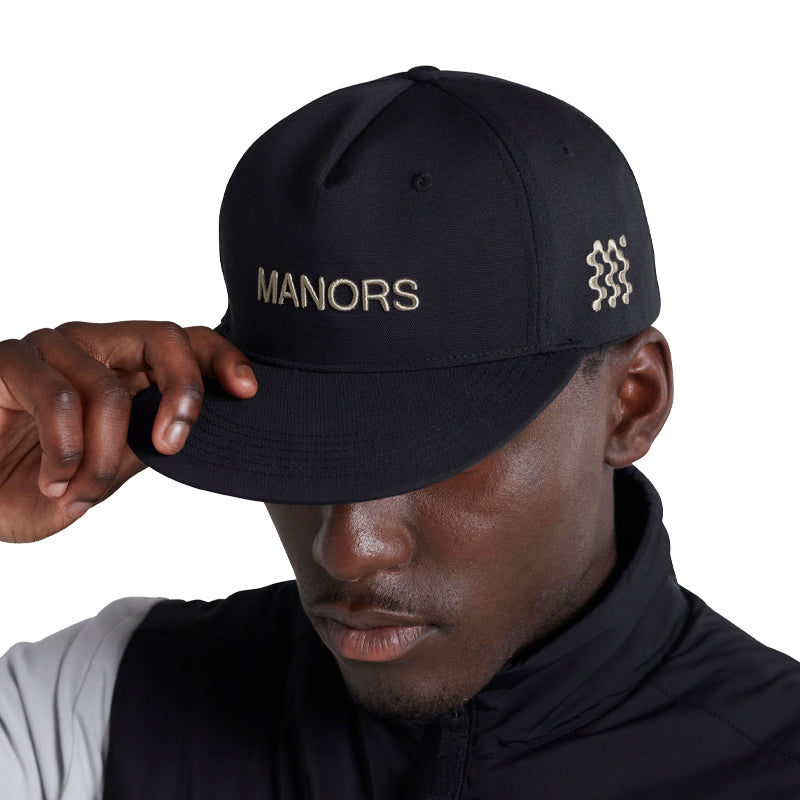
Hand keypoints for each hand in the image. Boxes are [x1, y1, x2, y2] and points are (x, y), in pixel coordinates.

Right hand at [0, 321, 256, 542]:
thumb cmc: (33, 485)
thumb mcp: (105, 472)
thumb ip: (143, 445)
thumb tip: (185, 429)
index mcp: (126, 369)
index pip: (185, 342)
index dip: (221, 357)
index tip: (248, 390)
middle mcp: (94, 347)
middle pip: (165, 337)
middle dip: (183, 392)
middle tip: (172, 444)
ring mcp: (51, 348)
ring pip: (110, 390)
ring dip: (102, 458)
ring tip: (78, 490)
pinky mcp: (8, 360)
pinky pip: (61, 401)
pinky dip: (64, 454)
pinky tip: (51, 479)